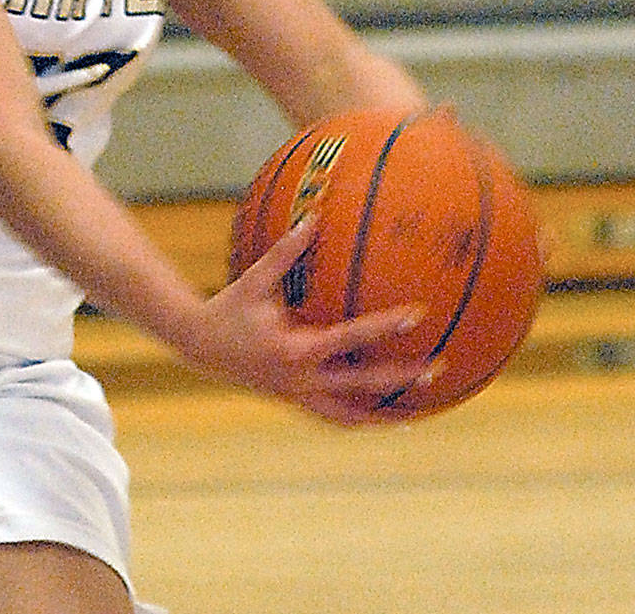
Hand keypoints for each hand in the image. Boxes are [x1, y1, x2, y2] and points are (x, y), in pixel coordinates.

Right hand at [184, 224, 434, 425]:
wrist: (199, 347)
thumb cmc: (230, 307)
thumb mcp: (256, 277)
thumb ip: (286, 250)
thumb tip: (314, 216)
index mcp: (296, 348)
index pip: (351, 337)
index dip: (385, 326)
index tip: (417, 314)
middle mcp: (302, 379)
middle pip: (363, 386)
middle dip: (401, 379)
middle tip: (437, 368)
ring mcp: (300, 397)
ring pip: (352, 417)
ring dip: (385, 416)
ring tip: (420, 413)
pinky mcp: (296, 404)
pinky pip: (336, 418)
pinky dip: (361, 419)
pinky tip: (383, 416)